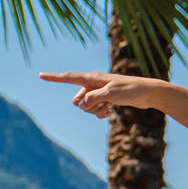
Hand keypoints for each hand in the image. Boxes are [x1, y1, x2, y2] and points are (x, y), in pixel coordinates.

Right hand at [38, 71, 163, 118]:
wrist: (147, 93)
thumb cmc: (131, 89)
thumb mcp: (110, 94)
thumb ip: (93, 98)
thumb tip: (82, 104)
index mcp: (92, 78)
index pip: (69, 77)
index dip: (54, 78)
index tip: (40, 75)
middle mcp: (93, 84)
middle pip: (77, 100)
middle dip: (87, 106)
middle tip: (104, 103)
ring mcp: (99, 92)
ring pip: (86, 107)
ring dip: (95, 111)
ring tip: (110, 107)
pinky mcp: (105, 100)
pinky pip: (94, 111)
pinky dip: (100, 113)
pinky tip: (110, 112)